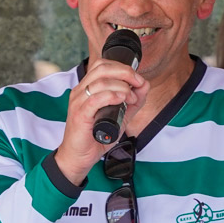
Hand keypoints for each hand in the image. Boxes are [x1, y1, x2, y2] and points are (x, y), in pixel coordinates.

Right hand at [54, 57, 148, 183]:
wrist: (79, 157)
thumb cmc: (96, 137)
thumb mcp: (120, 116)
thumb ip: (132, 101)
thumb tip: (144, 85)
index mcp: (87, 88)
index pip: (103, 64)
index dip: (123, 67)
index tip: (138, 80)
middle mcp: (81, 91)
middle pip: (102, 67)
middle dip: (126, 72)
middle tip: (138, 84)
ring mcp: (78, 102)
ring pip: (100, 81)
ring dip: (122, 87)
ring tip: (131, 98)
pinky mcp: (80, 114)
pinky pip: (95, 98)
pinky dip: (112, 96)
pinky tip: (121, 100)